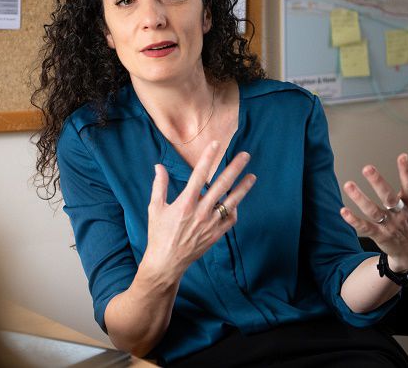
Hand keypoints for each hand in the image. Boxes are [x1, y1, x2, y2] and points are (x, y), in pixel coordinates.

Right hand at [143, 141, 255, 279]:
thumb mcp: (155, 208)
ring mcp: (210, 224)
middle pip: (221, 185)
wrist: (166, 262)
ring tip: (252, 176)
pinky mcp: (216, 234)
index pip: (199, 175)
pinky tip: (236, 202)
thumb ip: (159, 186)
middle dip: (234, 168)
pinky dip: (234, 209)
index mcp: (185, 203)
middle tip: (245, 155)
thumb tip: (159, 166)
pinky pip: (230, 219)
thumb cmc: (158, 234)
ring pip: (231, 202)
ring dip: (243, 188)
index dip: (208, 158)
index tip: (216, 144)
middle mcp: (201, 212)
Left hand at [340, 149, 407, 271]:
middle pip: (390, 197)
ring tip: (348, 185)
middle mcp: (401, 213)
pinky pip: (365, 227)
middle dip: (379, 183)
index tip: (403, 156)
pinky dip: (354, 220)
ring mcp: (390, 225)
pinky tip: (343, 211)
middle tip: (367, 168)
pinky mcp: (379, 236)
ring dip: (360, 199)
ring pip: (374, 211)